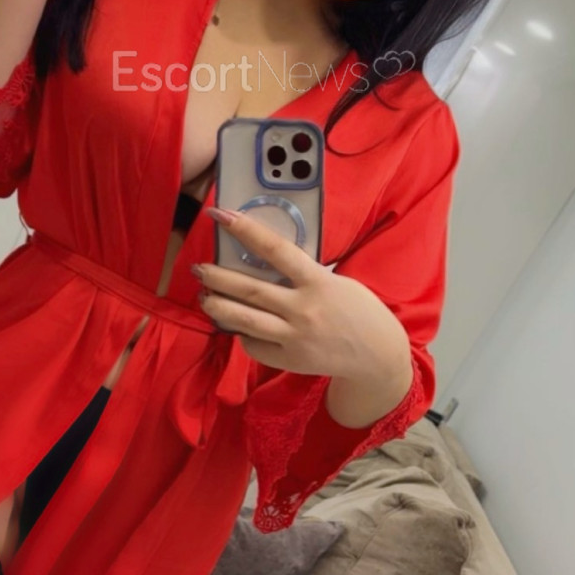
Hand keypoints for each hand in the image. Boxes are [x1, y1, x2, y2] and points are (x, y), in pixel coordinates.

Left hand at [193, 207, 412, 383]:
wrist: (377, 355)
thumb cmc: (358, 310)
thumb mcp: (336, 281)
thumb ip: (303, 274)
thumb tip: (265, 260)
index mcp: (318, 282)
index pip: (275, 250)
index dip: (245, 230)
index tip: (220, 214)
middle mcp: (303, 310)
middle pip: (250, 290)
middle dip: (218, 277)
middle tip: (198, 267)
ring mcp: (295, 338)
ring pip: (244, 321)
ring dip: (218, 306)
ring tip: (204, 296)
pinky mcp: (289, 360)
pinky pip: (255, 345)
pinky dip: (242, 333)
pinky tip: (237, 325)